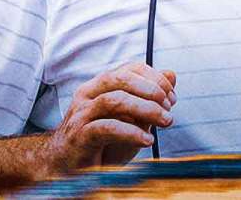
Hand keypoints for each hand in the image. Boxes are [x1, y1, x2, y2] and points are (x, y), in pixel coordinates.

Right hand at [46, 62, 176, 172]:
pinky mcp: (79, 136)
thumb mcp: (132, 119)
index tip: (172, 96)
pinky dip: (130, 132)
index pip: (130, 69)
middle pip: (121, 79)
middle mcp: (88, 94)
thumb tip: (172, 73)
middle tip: (169, 106)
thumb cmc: (103, 143)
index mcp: (100, 86)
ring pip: (114, 100)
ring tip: (165, 121)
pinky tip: (147, 140)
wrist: (69, 171)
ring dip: (145, 109)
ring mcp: (81, 114)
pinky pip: (106, 127)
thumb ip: (149, 98)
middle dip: (151, 90)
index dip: (155, 78)